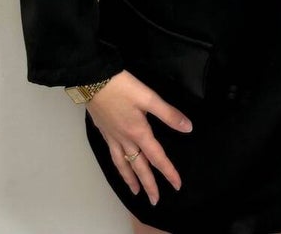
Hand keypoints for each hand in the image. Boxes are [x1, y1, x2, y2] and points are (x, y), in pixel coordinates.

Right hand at [85, 70, 193, 205]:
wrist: (93, 80)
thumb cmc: (122, 87)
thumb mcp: (148, 97)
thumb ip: (168, 114)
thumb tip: (187, 128)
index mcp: (139, 132)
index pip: (157, 157)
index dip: (168, 171)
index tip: (177, 185)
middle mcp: (125, 139)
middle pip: (139, 166)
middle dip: (149, 184)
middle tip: (155, 200)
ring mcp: (112, 136)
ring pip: (123, 164)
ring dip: (130, 179)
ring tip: (135, 191)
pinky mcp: (104, 131)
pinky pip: (112, 156)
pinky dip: (118, 166)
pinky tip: (119, 165)